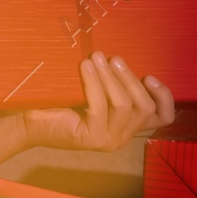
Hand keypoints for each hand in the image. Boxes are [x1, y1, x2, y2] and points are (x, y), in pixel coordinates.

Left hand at [23, 51, 174, 151]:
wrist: (32, 124)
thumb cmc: (64, 104)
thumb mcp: (96, 95)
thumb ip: (115, 86)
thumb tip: (123, 59)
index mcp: (128, 127)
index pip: (162, 118)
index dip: (164, 97)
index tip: (149, 76)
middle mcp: (122, 138)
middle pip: (144, 107)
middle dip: (130, 78)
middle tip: (114, 58)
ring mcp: (108, 140)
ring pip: (123, 105)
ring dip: (111, 77)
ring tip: (98, 57)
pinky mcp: (91, 137)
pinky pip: (100, 105)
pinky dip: (94, 82)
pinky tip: (86, 66)